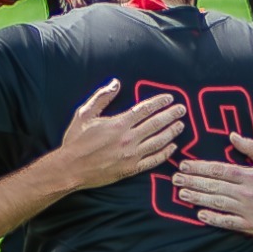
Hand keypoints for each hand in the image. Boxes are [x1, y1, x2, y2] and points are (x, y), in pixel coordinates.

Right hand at [49, 81, 185, 190]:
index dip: (159, 103)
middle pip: (156, 124)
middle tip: (183, 110)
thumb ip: (101, 98)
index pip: (144, 109)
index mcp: (118, 124)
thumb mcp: (84, 114)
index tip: (170, 98)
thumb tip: (115, 83)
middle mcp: (128, 138)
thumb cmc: (75, 141)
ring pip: (159, 141)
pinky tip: (173, 147)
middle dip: (171, 115)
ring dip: (172, 132)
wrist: (69, 168)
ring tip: (181, 125)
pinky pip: (154, 160)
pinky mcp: (132, 169)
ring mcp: (132, 155)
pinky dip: (166, 153)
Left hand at [172, 133, 252, 236]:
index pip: (219, 170)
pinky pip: (228, 222)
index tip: (184, 166)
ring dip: (198, 198)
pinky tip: (200, 215)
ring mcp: (248, 209)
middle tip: (175, 179)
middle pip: (214, 186)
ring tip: (182, 194)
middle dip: (193, 182)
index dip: (200, 168)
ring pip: (218, 203)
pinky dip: (214, 219)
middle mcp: (247, 192)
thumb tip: (232, 135)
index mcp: (250, 176)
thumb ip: (251, 147)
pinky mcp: (251, 224)